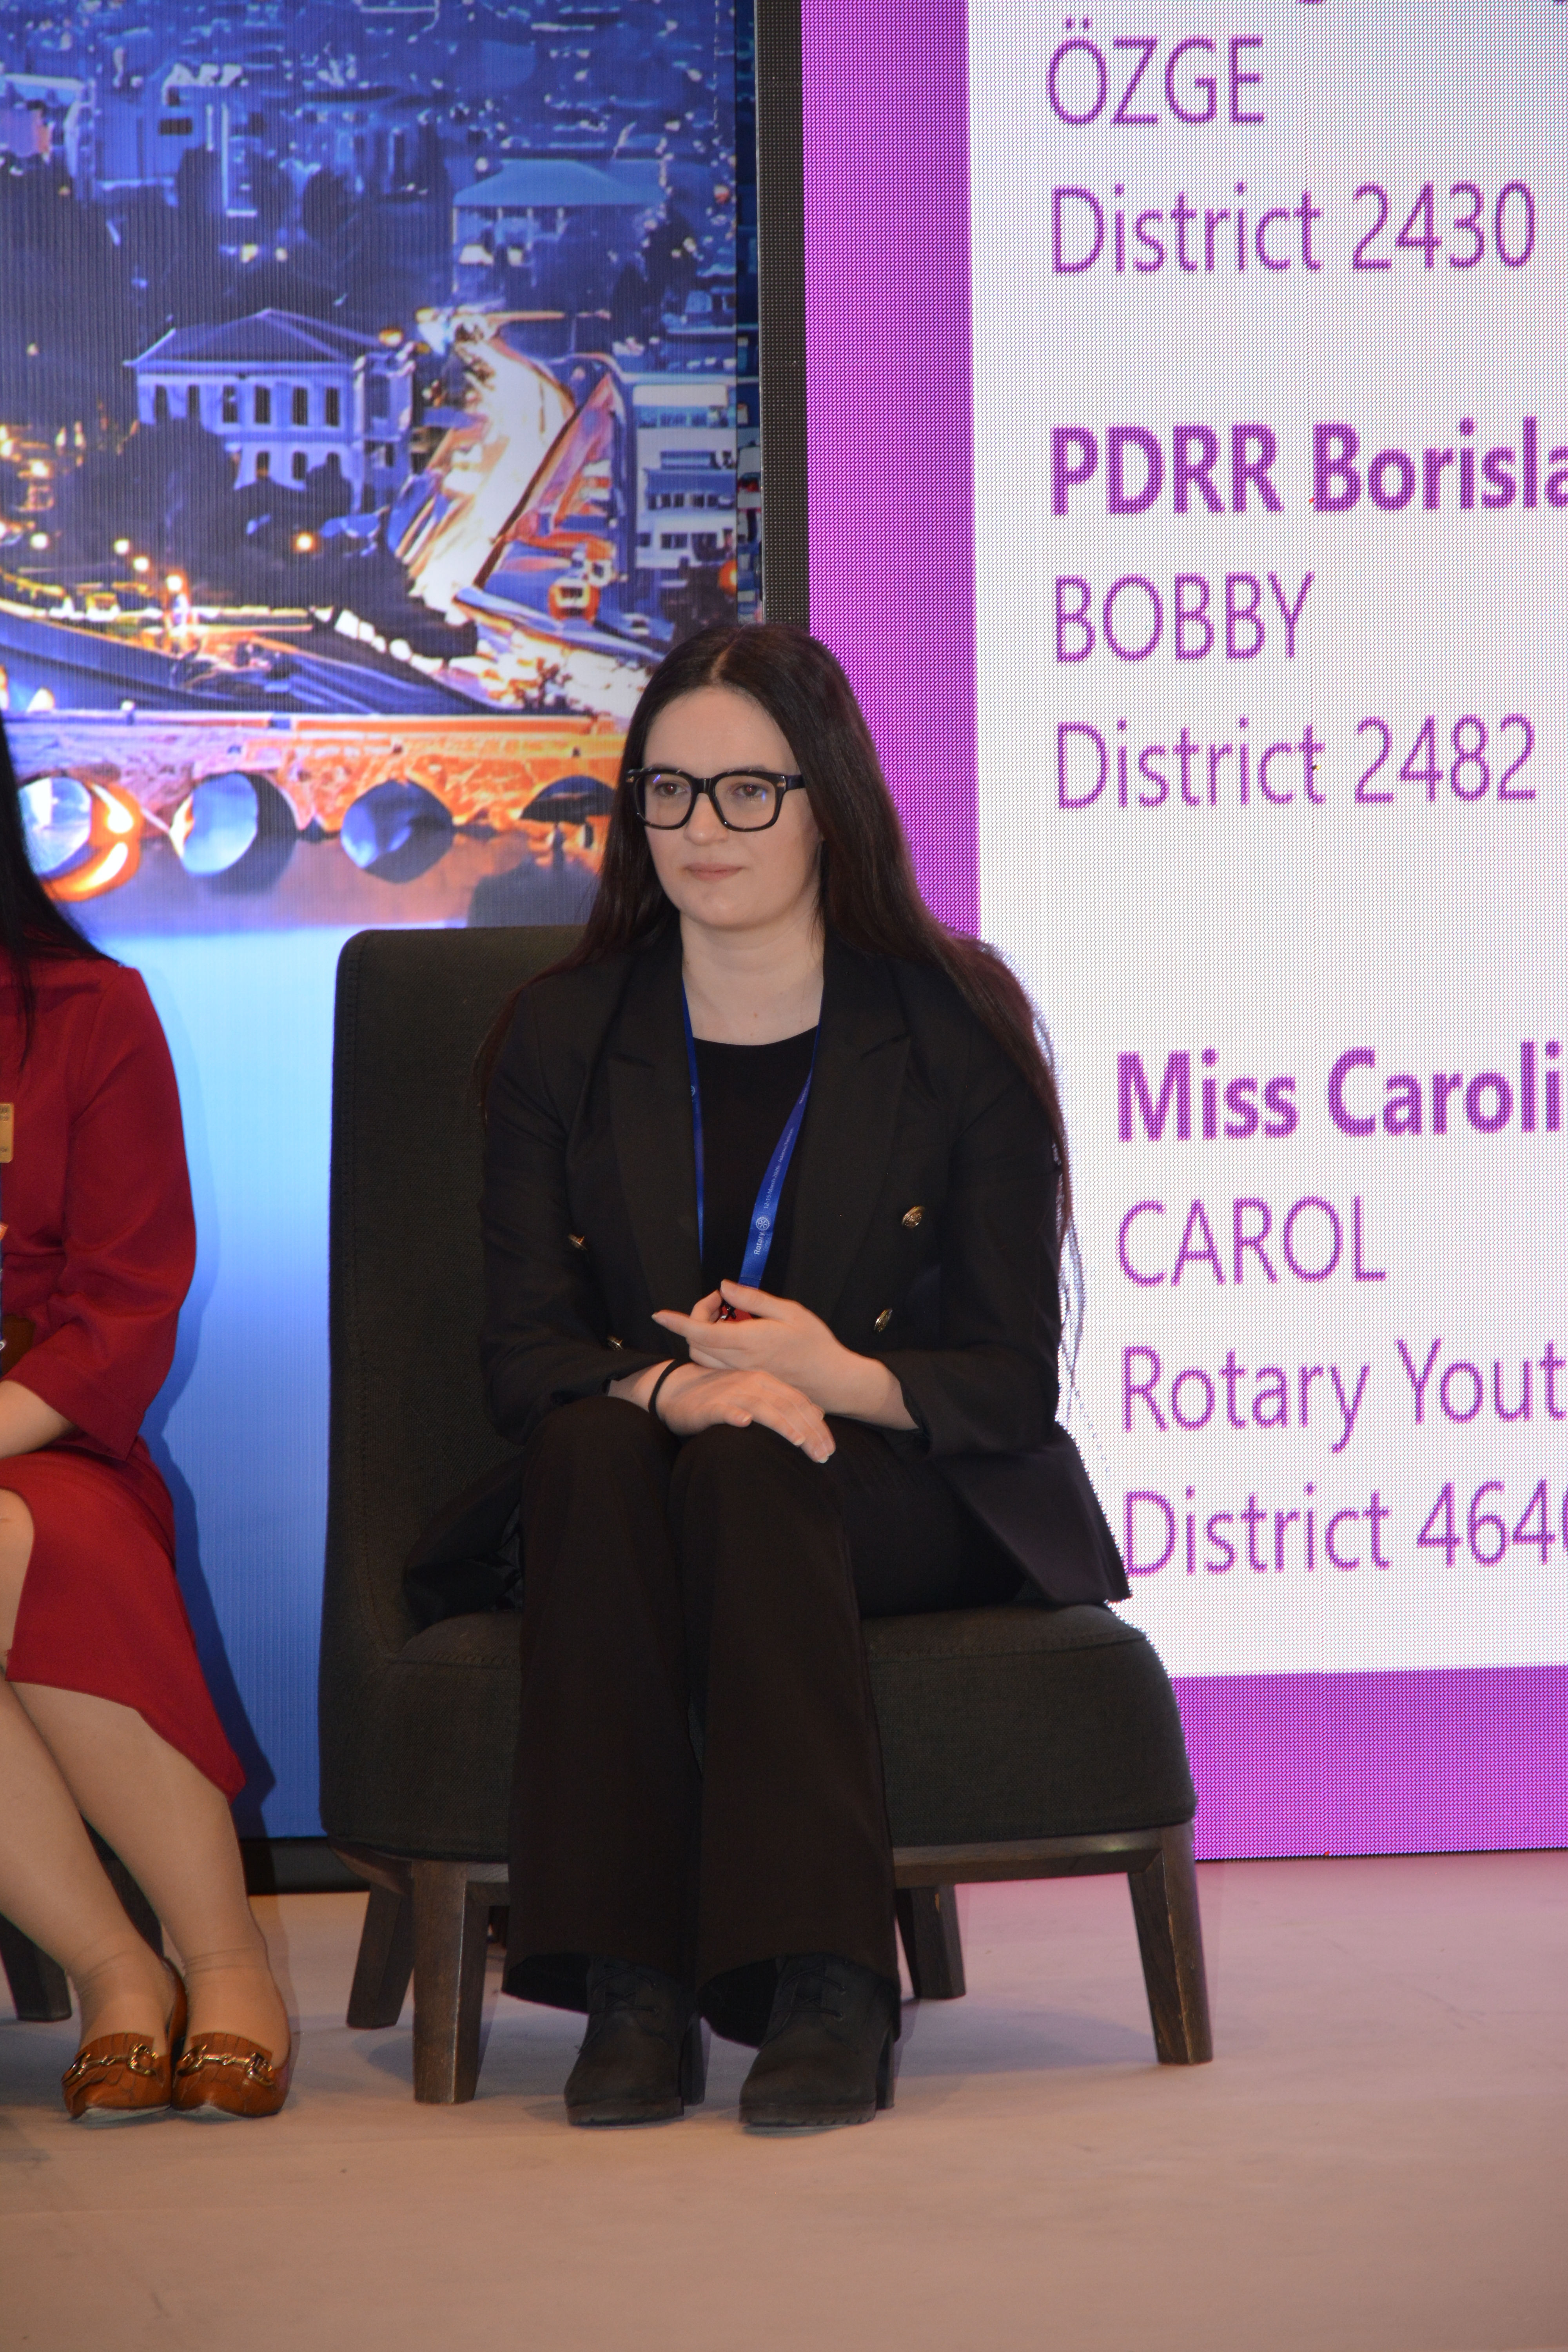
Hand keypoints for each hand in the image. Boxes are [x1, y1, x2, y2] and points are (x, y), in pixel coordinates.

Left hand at [653, 1286, 914, 1429]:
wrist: (832, 1381)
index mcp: (750, 1340)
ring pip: (704, 1358)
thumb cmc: (815, 1344)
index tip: (660, 1314)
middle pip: (697, 1343)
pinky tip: (734, 1337)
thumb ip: (753, 1299)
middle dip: (697, 1319)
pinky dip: (714, 1350)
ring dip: (704, 1336)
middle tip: (721, 1303)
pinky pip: (717, 1368)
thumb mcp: (790, 1311)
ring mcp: (742, 1375)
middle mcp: (741, 1361)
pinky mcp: (747, 1382)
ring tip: (727, 1319)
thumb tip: (724, 1287)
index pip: (701, 1331)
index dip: (677, 1321)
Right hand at [653, 1362, 834, 1461]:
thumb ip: (784, 1401)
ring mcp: (730, 1393)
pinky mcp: (708, 1405)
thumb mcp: (756, 1393)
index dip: (817, 1426)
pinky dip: (734, 1414)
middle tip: (823, 1457)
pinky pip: (722, 1409)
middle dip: (808, 1432)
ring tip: (798, 1441)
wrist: (676, 1390)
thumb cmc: (721, 1395)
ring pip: (761, 1407)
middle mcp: (751, 1383)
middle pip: (786, 1407)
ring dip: (781, 1424)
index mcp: (765, 1380)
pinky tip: (744, 1423)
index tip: (830, 1450)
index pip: (798, 1402)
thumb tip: (818, 1414)